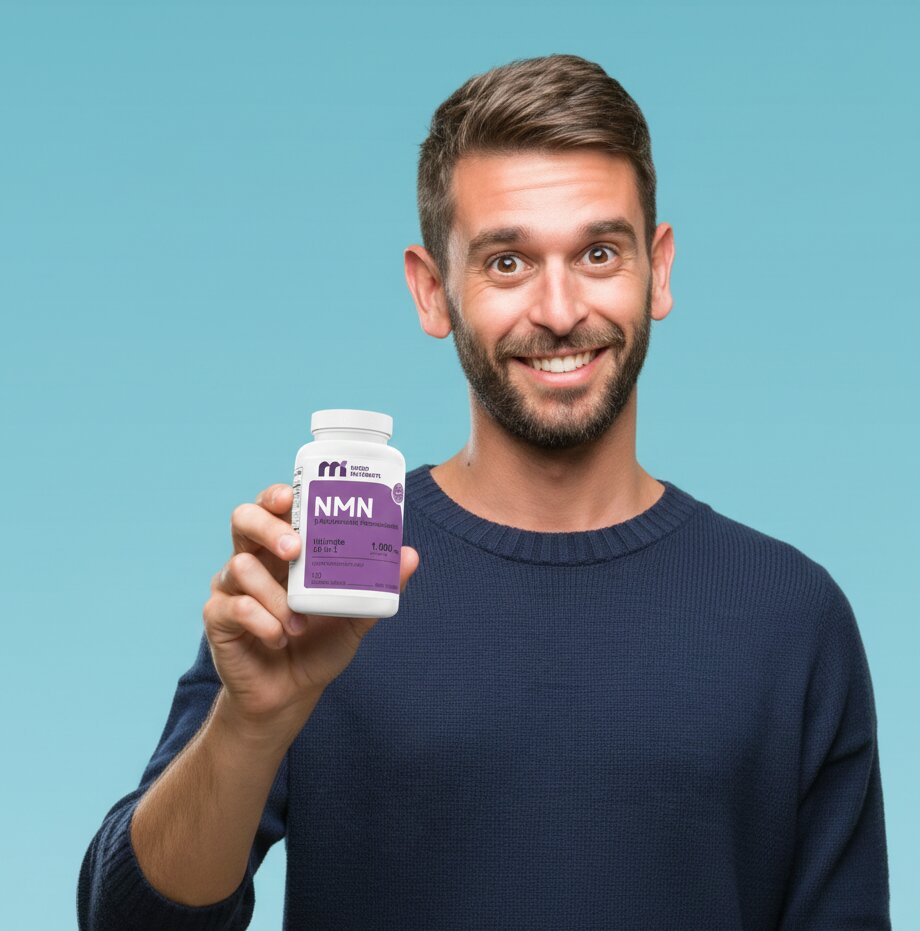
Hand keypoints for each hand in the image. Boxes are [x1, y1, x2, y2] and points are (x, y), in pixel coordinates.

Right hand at [203, 482, 419, 735]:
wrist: (291, 693)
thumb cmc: (319, 644)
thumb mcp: (354, 615)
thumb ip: (377, 586)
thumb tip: (409, 555)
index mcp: (282, 549)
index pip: (272, 506)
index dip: (277, 495)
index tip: (291, 498)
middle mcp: (254, 559)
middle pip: (243, 519)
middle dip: (268, 528)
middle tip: (295, 550)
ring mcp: (230, 587)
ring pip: (241, 566)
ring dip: (276, 596)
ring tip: (299, 624)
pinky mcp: (218, 618)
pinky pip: (234, 607)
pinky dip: (262, 622)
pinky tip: (279, 638)